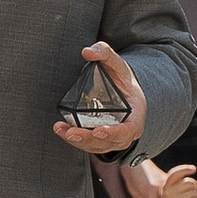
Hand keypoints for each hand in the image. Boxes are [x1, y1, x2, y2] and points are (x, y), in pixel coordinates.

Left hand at [53, 39, 145, 155]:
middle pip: (109, 142)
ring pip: (97, 146)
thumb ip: (104, 53)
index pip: (129, 129)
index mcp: (136, 115)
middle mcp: (126, 131)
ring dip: (79, 141)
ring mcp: (113, 138)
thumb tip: (87, 51)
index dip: (115, 133)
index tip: (99, 131)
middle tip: (72, 133)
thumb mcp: (117, 63)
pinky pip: (88, 144)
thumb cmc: (122, 79)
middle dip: (89, 139)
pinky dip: (75, 139)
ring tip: (61, 130)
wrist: (122, 92)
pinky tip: (60, 129)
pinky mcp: (100, 140)